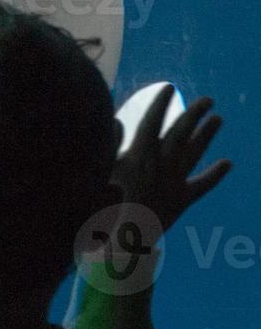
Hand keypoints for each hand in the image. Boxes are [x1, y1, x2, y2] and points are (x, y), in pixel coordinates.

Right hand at [110, 85, 230, 231]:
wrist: (122, 240)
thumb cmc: (102, 204)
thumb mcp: (100, 170)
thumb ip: (110, 144)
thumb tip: (117, 121)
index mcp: (139, 155)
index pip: (152, 123)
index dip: (161, 104)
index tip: (169, 87)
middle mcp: (161, 165)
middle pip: (180, 134)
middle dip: (193, 115)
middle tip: (208, 100)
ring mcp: (174, 183)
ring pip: (194, 154)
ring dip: (207, 136)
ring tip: (219, 119)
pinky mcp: (182, 201)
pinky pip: (202, 186)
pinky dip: (215, 175)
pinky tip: (227, 163)